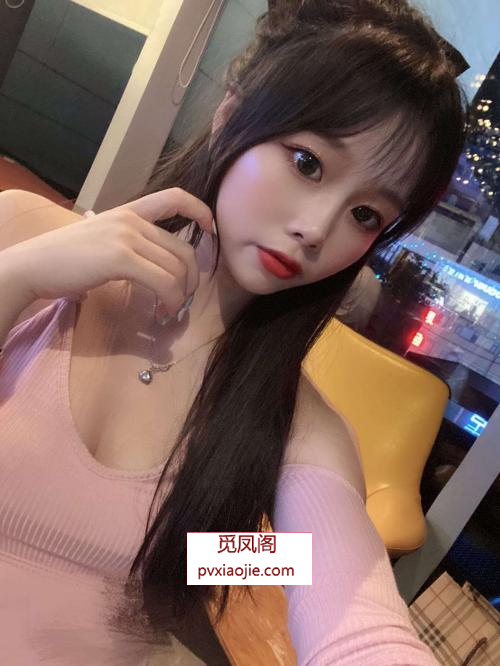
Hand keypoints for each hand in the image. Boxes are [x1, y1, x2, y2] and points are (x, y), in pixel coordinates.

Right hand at [2, 188, 214, 318]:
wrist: (32, 266)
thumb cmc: (64, 259)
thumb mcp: (101, 241)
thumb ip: (129, 244)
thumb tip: (156, 266)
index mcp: (128, 212)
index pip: (175, 197)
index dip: (201, 211)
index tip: (211, 231)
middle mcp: (131, 219)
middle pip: (183, 248)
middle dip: (192, 277)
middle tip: (185, 298)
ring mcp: (126, 236)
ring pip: (177, 268)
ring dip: (181, 295)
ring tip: (171, 309)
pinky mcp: (120, 258)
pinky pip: (164, 281)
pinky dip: (171, 299)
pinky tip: (163, 311)